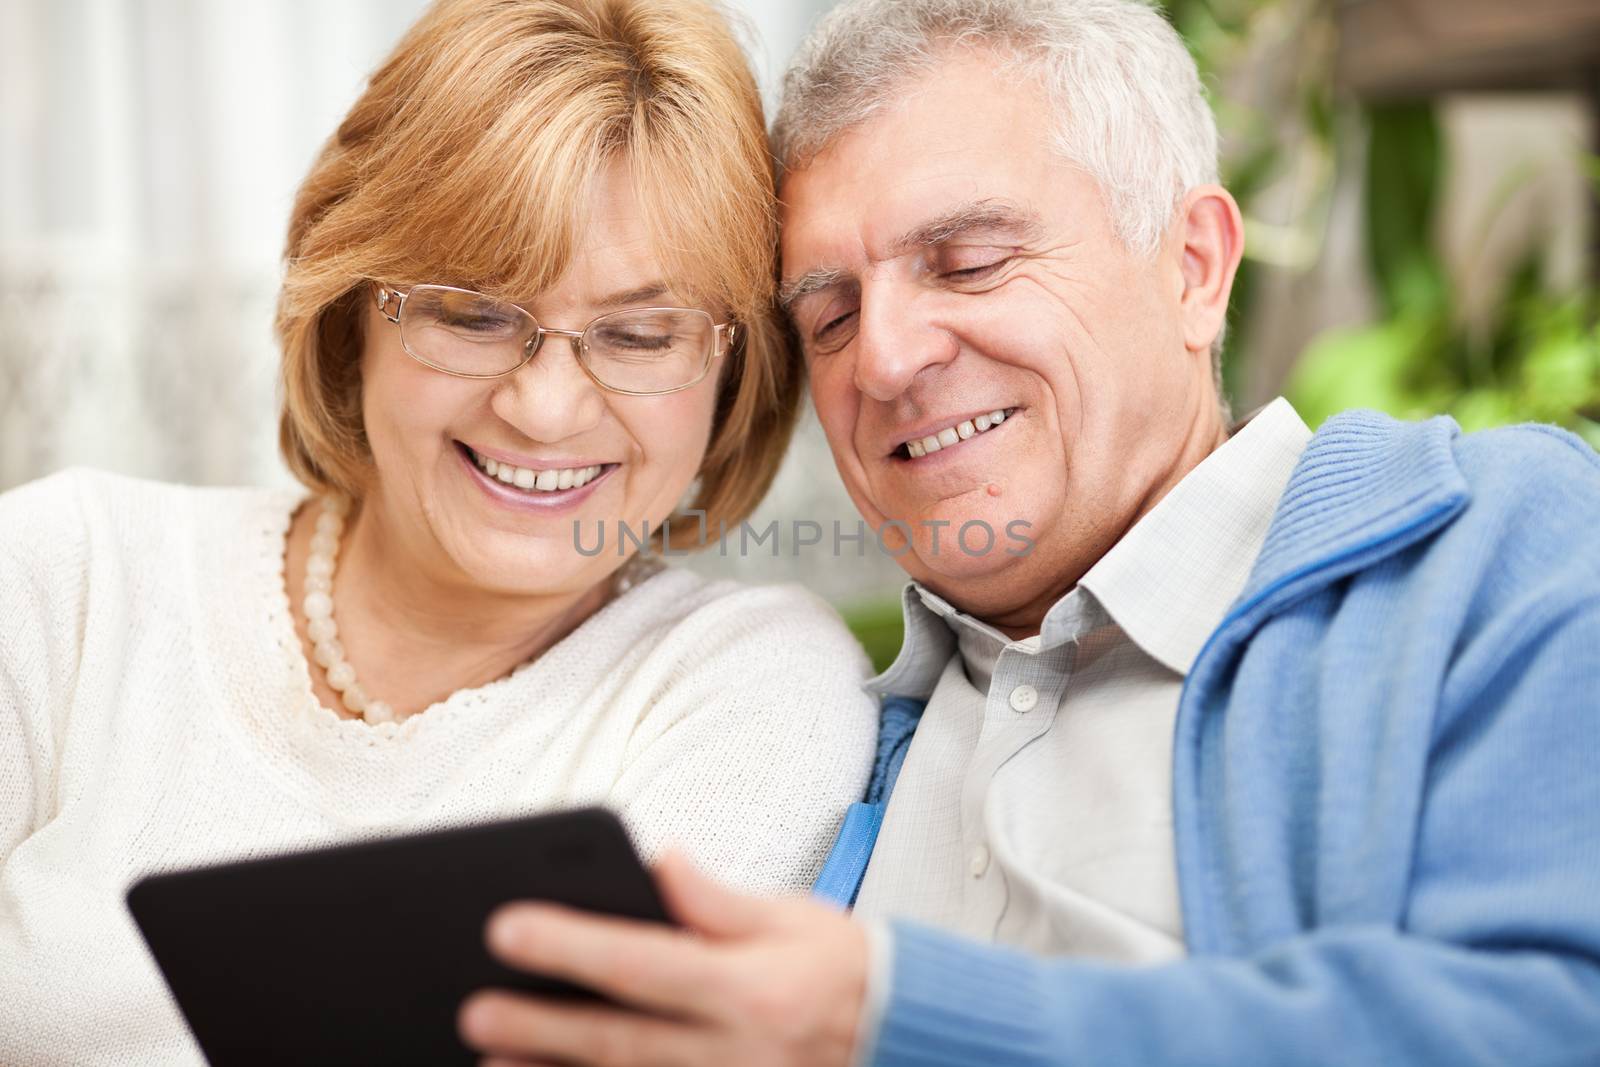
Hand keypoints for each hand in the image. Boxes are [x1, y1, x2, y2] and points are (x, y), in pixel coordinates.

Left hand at [458, 851, 869, 1066]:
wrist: (900, 1035)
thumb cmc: (837, 965)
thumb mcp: (789, 917)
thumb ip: (716, 900)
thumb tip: (658, 862)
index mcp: (748, 988)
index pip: (642, 963)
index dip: (571, 947)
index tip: (507, 927)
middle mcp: (734, 1052)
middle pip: (620, 1041)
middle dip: (542, 1028)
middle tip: (472, 1010)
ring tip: (489, 1063)